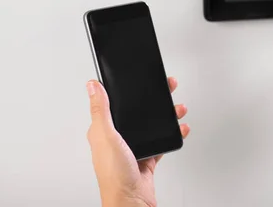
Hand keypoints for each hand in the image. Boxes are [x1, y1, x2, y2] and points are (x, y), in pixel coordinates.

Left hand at [86, 79, 189, 206]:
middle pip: (137, 112)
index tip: (137, 78)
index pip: (114, 104)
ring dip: (166, 115)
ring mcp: (133, 148)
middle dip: (153, 99)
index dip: (125, 89)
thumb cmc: (114, 175)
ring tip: (177, 108)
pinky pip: (162, 141)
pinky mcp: (147, 158)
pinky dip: (173, 134)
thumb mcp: (106, 136)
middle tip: (166, 87)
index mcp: (103, 131)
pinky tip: (180, 128)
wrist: (132, 201)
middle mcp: (118, 139)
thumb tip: (92, 86)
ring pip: (152, 125)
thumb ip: (100, 110)